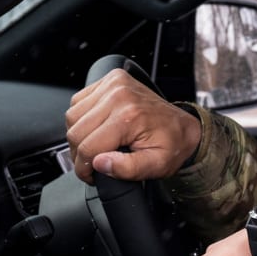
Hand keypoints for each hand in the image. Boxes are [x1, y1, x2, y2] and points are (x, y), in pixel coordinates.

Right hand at [65, 68, 201, 182]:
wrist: (183, 127)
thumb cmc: (172, 145)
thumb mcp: (157, 166)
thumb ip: (128, 169)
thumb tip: (99, 163)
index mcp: (130, 116)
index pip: (88, 147)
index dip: (85, 168)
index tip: (92, 176)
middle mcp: (119, 95)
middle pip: (76, 132)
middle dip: (80, 154)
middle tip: (94, 164)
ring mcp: (114, 84)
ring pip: (73, 116)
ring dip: (79, 135)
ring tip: (97, 145)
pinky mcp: (110, 80)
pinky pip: (79, 102)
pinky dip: (81, 118)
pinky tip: (97, 127)